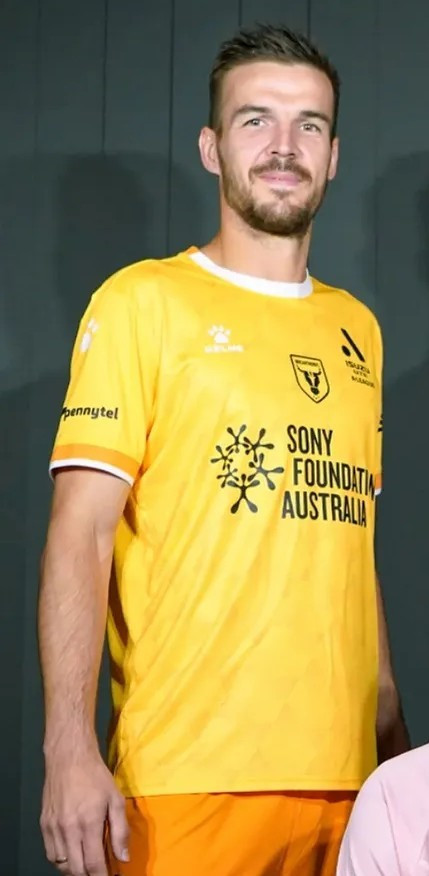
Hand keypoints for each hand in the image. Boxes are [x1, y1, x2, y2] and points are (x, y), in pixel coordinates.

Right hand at [40, 750, 128, 875]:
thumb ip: (120, 831)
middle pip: (76, 870)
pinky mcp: (44, 824)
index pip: (93, 864)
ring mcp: (53, 828)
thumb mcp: (116, 799)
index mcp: (88, 823)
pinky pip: (51, 854)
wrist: (69, 757)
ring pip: (62, 865)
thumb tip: (124, 858)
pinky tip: (72, 854)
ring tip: (86, 863)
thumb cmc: (96, 776)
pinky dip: (62, 860)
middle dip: (89, 875)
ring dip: (75, 870)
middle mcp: (68, 829)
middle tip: (99, 869)